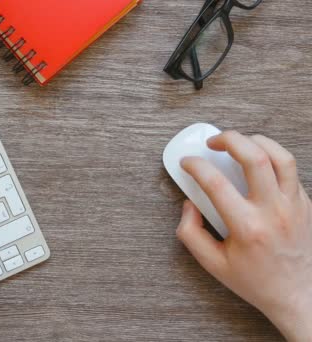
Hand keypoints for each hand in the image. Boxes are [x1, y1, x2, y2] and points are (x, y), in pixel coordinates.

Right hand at [176, 131, 311, 340]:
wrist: (299, 295)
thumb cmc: (256, 281)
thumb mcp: (213, 264)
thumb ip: (191, 233)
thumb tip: (189, 205)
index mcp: (247, 227)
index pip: (216, 183)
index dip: (196, 166)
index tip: (188, 163)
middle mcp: (274, 212)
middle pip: (255, 157)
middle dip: (229, 139)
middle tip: (213, 142)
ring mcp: (295, 205)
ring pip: (280, 156)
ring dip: (255, 141)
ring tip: (239, 143)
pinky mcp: (306, 204)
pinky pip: (291, 170)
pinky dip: (271, 158)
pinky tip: (257, 163)